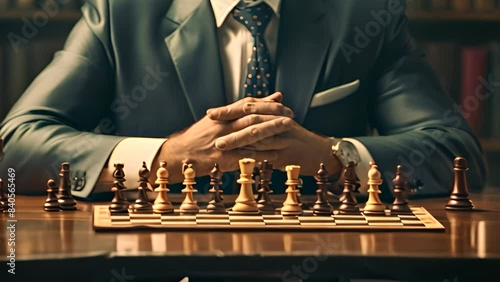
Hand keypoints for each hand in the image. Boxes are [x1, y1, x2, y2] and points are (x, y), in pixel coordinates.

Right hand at [154, 93, 293, 182]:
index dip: (266, 104)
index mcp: (221, 116)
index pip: (247, 105)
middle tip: (290, 117)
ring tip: (287, 133)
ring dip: (271, 133)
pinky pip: (245, 156)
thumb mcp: (216, 120)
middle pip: (252, 117)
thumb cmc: (199, 137)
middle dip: (273, 117)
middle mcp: (222, 126)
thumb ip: (238, 111)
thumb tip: (261, 99)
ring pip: (251, 135)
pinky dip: (261, 155)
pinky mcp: (223, 159)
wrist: (179, 154)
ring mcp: (222, 142)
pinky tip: (275, 154)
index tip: (282, 104)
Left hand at [216, 118, 341, 176]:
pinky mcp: (287, 150)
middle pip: (250, 116)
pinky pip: (268, 151)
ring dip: (237, 139)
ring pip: (257, 134)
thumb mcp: (278, 128)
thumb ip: (263, 121)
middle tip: (211, 122)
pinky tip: (239, 157)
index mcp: (274, 112)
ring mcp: (284, 134)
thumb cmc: (297, 143)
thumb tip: (243, 116)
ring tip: (219, 144)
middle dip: (229, 119)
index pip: (248, 106)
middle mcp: (279, 119)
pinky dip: (253, 154)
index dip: (229, 110)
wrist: (320, 154)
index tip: (211, 113)